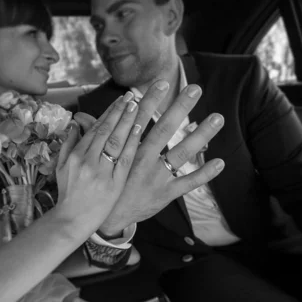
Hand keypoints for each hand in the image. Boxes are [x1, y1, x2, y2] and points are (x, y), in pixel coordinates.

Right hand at [54, 91, 140, 236]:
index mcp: (76, 155)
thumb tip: (76, 122)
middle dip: (120, 111)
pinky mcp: (114, 183)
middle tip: (132, 95)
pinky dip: (131, 142)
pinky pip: (125, 159)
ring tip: (137, 105)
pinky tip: (138, 128)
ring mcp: (102, 172)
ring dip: (127, 121)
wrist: (72, 220)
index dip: (109, 112)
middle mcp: (88, 161)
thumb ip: (68, 143)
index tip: (120, 99)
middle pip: (107, 130)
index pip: (95, 128)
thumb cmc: (68, 193)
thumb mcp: (61, 166)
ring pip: (116, 141)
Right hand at [76, 80, 224, 235]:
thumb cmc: (101, 185)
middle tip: (195, 88)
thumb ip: (92, 136)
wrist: (106, 218)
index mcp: (126, 150)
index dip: (150, 101)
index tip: (161, 83)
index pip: (139, 120)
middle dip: (179, 108)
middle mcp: (143, 160)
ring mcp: (156, 177)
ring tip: (217, 117)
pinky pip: (188, 183)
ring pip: (181, 153)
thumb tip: (80, 118)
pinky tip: (220, 162)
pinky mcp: (166, 194)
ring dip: (200, 135)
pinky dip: (204, 174)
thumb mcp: (93, 160)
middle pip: (164, 130)